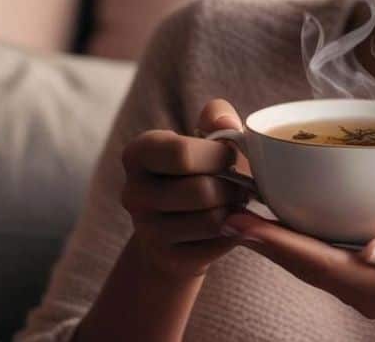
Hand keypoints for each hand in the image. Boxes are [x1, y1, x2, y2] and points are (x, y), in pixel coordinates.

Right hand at [118, 98, 253, 279]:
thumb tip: (227, 123)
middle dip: (234, 185)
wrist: (180, 226)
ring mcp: (146, 230)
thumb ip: (217, 118)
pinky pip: (217, 243)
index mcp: (137, 153)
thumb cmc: (198, 171)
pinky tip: (230, 223)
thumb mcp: (204, 137)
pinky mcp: (167, 257)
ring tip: (236, 200)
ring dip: (235, 209)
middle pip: (201, 190)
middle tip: (242, 183)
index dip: (218, 154)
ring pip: (212, 219)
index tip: (230, 156)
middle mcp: (133, 192)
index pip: (181, 154)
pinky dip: (233, 231)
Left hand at [221, 210, 374, 338]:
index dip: (274, 242)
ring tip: (241, 214)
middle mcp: (362, 291)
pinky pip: (324, 260)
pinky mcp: (369, 278)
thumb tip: (371, 249)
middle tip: (223, 210)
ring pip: (308, 264)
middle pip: (301, 264)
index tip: (240, 221)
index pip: (314, 262)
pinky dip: (299, 241)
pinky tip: (287, 222)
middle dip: (261, 240)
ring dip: (274, 242)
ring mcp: (364, 288)